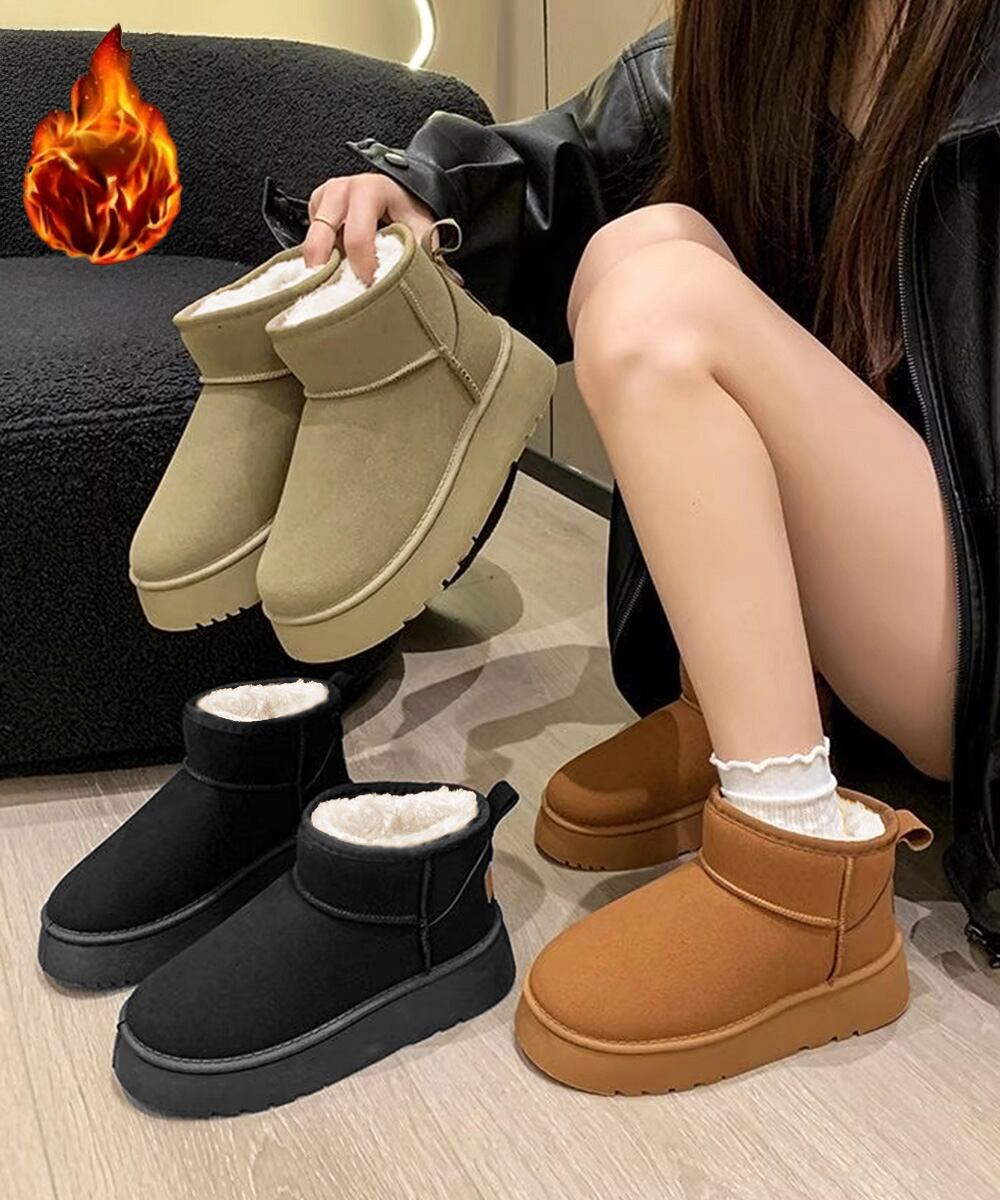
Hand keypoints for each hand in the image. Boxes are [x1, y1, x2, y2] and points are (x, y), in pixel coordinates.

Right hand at [302, 174, 434, 281]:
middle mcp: (342, 189)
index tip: (371, 286)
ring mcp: (325, 197)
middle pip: (321, 237)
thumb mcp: (421, 226)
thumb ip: (428, 253)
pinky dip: (320, 256)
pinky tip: (333, 268)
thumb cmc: (408, 209)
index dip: (363, 267)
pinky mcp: (316, 207)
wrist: (400, 190)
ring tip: (334, 283)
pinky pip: (309, 237)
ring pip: (310, 238)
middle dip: (328, 270)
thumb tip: (450, 284)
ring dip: (321, 264)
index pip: (357, 236)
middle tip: (339, 293)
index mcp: (369, 189)